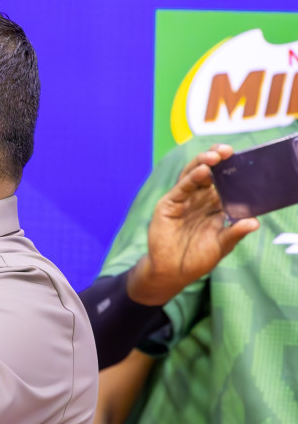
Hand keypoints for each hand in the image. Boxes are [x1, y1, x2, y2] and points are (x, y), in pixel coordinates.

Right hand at [128, 144, 258, 306]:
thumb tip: (254, 222)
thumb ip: (234, 232)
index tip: (242, 159)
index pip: (224, 182)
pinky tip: (202, 172)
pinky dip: (191, 179)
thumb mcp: (222, 245)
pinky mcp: (168, 205)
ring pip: (192, 176)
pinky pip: (181, 189)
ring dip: (203, 164)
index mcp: (214, 206)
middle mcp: (198, 199)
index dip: (231, 170)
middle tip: (227, 151)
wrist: (173, 272)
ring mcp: (183, 201)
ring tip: (215, 157)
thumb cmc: (198, 259)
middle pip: (208, 173)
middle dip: (217, 160)